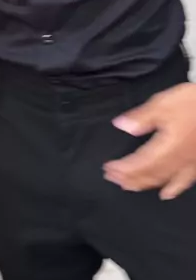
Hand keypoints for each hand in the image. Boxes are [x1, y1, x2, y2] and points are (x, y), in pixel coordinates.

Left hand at [104, 82, 195, 199]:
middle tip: (113, 179)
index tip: (108, 170)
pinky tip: (167, 193)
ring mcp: (190, 164)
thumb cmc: (193, 102)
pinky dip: (173, 189)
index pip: (139, 163)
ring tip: (130, 187)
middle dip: (130, 178)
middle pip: (150, 174)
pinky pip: (184, 181)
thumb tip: (121, 126)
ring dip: (145, 184)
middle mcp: (177, 160)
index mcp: (166, 146)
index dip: (123, 169)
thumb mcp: (164, 103)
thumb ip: (142, 117)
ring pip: (164, 180)